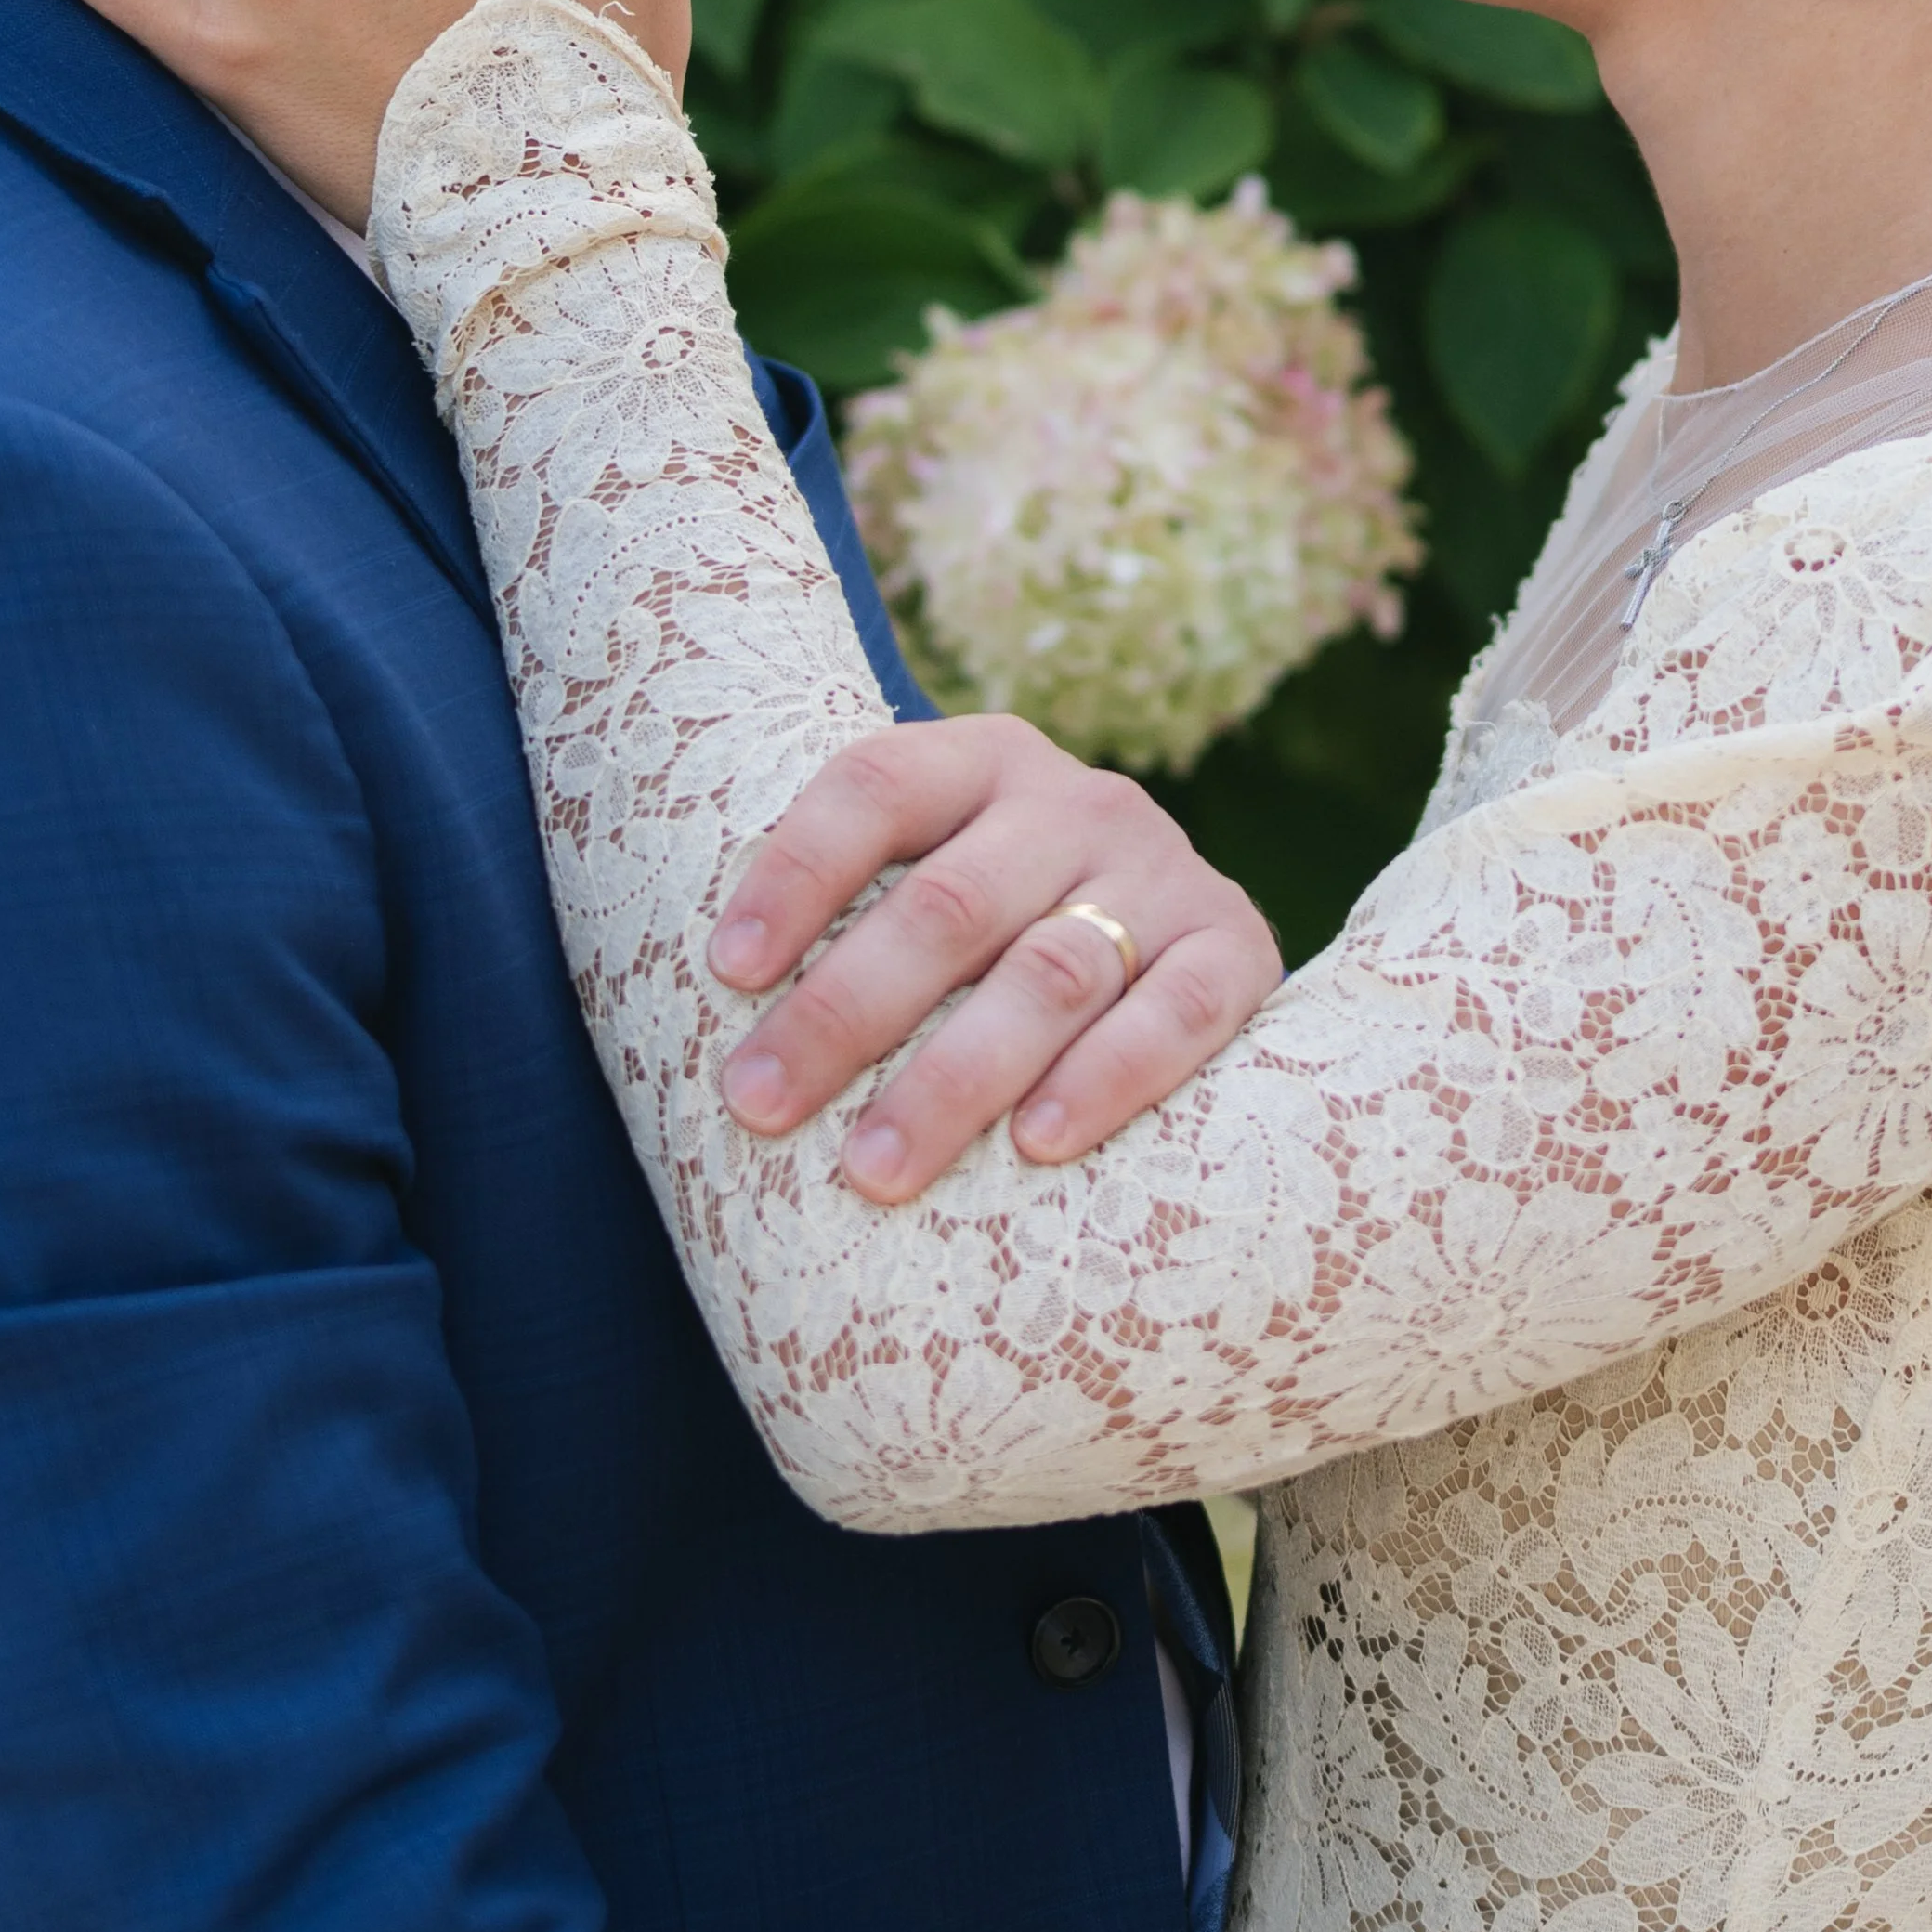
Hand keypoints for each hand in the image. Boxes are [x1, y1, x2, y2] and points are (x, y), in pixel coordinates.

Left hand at [707, 716, 1280, 1200]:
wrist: (1185, 937)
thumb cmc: (1004, 928)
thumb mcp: (935, 874)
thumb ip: (852, 915)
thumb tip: (694, 1018)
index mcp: (982, 763)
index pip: (876, 787)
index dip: (797, 871)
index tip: (727, 971)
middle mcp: (1077, 804)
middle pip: (949, 904)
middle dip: (845, 1012)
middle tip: (761, 1106)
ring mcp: (1164, 873)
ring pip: (1050, 975)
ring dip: (954, 1078)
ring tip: (874, 1168)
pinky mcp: (1237, 950)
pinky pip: (1176, 1016)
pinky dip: (1106, 1080)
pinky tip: (1035, 1144)